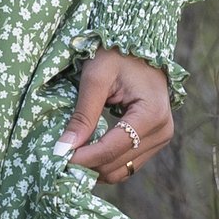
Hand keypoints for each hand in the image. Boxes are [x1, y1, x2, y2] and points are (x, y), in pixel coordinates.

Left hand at [57, 50, 172, 189]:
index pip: (111, 148)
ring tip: (71, 154)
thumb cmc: (117, 54)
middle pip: (116, 165)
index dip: (83, 157)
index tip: (57, 157)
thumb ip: (83, 114)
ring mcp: (160, 139)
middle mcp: (162, 132)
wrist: (141, 47)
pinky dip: (104, 162)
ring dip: (94, 167)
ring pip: (120, 171)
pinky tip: (86, 151)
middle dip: (86, 164)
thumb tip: (64, 148)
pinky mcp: (154, 142)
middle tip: (59, 155)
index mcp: (151, 114)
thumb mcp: (96, 78)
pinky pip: (125, 164)